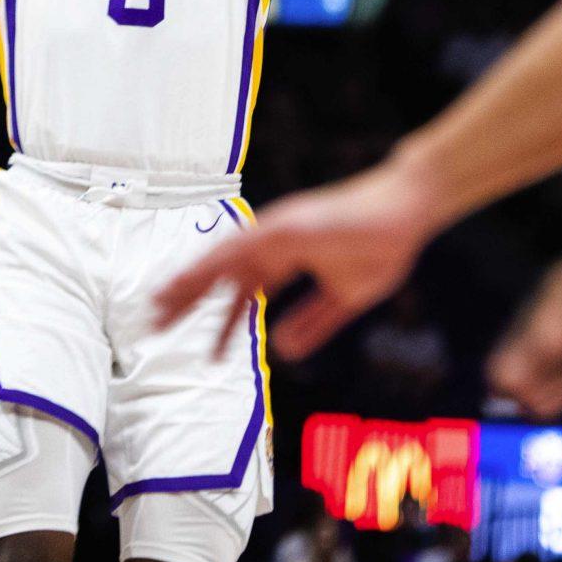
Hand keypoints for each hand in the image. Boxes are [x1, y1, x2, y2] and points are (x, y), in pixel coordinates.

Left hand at [151, 158, 440, 359]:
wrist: (407, 212)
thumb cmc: (381, 247)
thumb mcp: (344, 300)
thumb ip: (313, 322)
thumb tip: (282, 349)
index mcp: (285, 259)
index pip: (240, 290)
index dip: (214, 314)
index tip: (193, 338)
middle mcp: (273, 243)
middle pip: (222, 276)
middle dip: (190, 300)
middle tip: (154, 323)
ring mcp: (278, 231)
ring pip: (222, 260)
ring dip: (190, 282)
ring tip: (158, 304)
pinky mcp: (287, 225)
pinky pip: (244, 245)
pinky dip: (215, 261)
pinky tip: (191, 277)